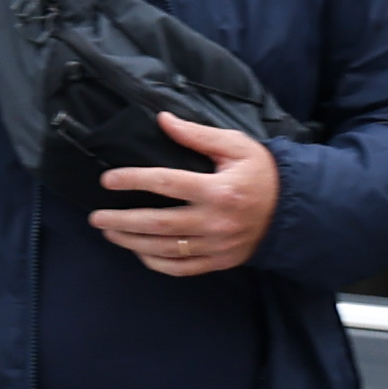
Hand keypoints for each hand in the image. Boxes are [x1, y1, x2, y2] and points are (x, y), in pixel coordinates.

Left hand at [93, 114, 279, 277]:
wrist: (292, 211)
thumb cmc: (261, 173)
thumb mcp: (236, 146)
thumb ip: (197, 135)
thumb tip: (164, 120)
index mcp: (218, 189)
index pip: (166, 183)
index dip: (134, 181)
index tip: (108, 180)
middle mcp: (214, 221)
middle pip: (157, 223)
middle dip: (121, 221)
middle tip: (95, 217)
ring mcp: (215, 245)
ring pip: (164, 249)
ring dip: (131, 242)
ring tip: (109, 232)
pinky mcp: (218, 262)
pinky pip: (180, 268)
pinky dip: (155, 263)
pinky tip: (138, 252)